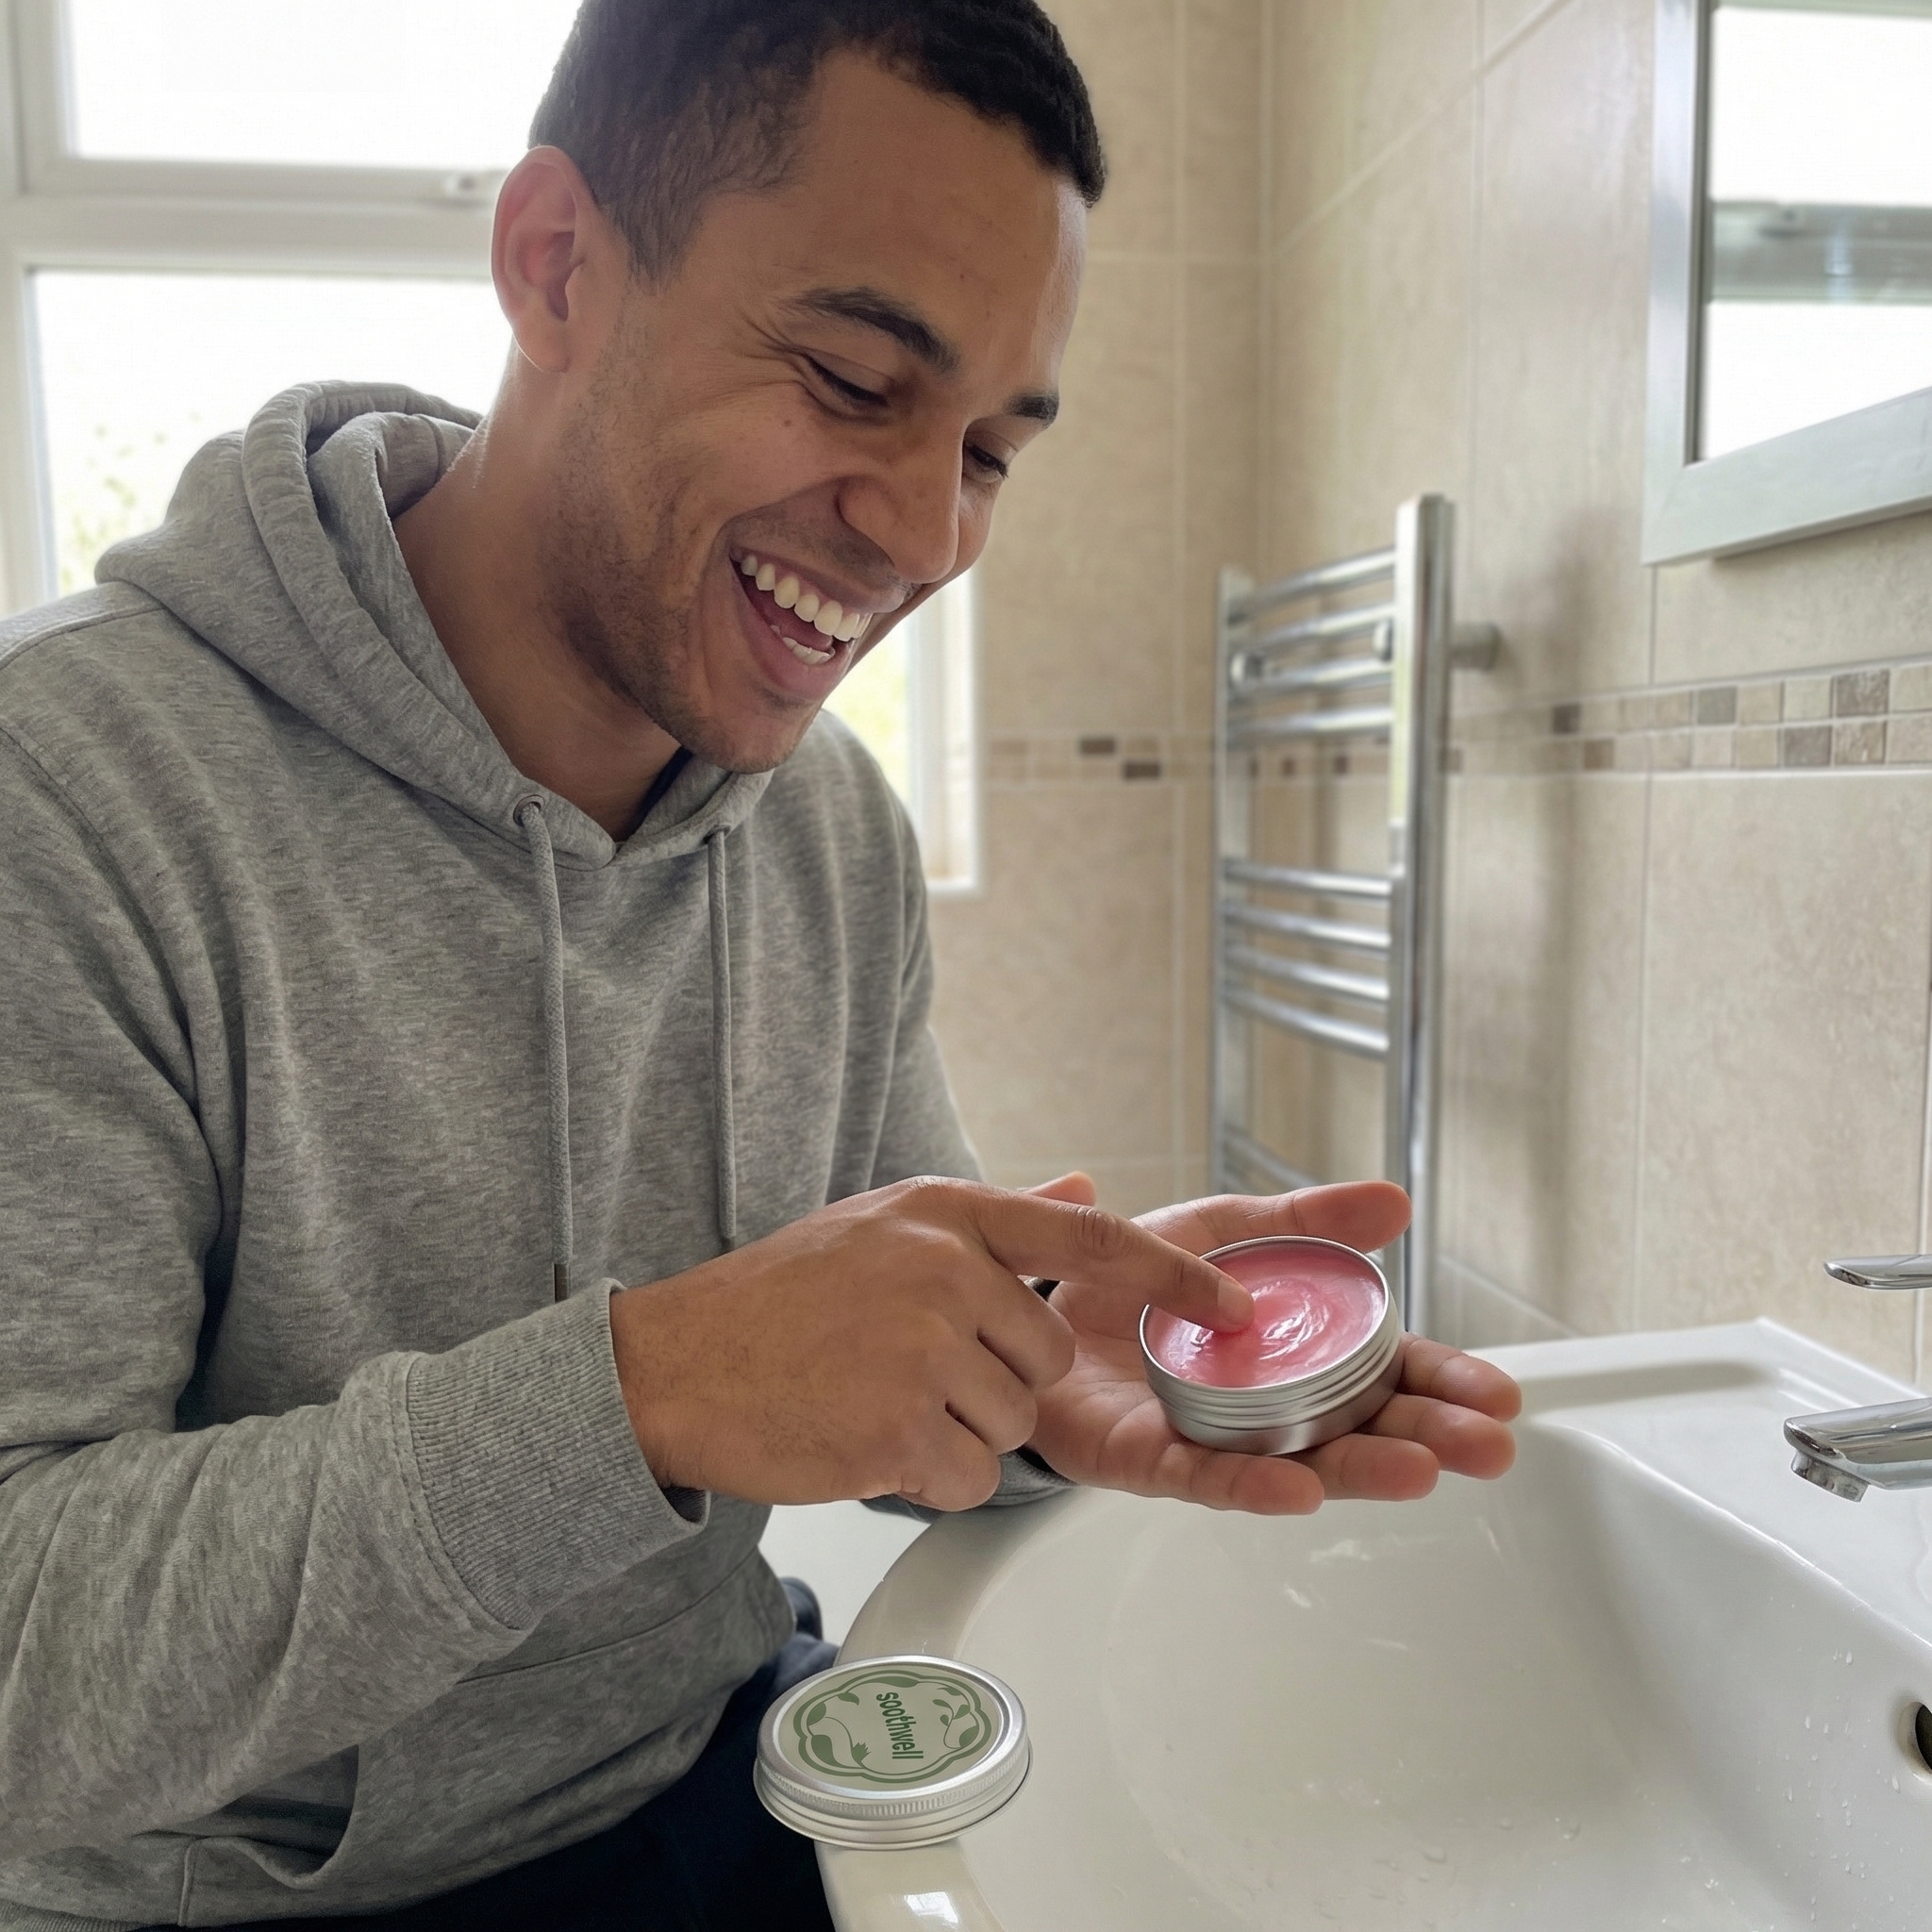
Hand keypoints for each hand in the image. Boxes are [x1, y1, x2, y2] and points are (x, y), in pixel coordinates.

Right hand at [607, 1177, 1253, 1512]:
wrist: (669, 1364)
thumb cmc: (777, 1299)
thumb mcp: (886, 1227)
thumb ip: (996, 1217)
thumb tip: (1084, 1186)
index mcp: (945, 1214)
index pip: (1090, 1240)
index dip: (1174, 1275)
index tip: (1237, 1303)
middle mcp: (942, 1274)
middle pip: (1044, 1362)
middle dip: (996, 1384)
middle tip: (909, 1370)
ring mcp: (919, 1352)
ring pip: (1012, 1426)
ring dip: (958, 1433)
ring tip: (875, 1398)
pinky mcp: (896, 1432)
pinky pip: (971, 1477)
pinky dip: (927, 1476)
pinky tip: (862, 1439)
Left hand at [1026, 1175, 1521, 1514]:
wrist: (1029, 1296)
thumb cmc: (1132, 1278)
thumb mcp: (1225, 1227)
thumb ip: (1305, 1219)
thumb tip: (1396, 1200)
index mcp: (1292, 1352)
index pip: (1386, 1372)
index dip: (1443, 1381)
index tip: (1502, 1395)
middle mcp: (1266, 1407)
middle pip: (1361, 1427)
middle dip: (1428, 1436)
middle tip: (1490, 1448)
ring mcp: (1214, 1438)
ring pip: (1299, 1461)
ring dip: (1361, 1467)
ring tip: (1420, 1470)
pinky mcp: (1147, 1460)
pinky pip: (1205, 1476)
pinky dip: (1252, 1483)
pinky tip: (1298, 1489)